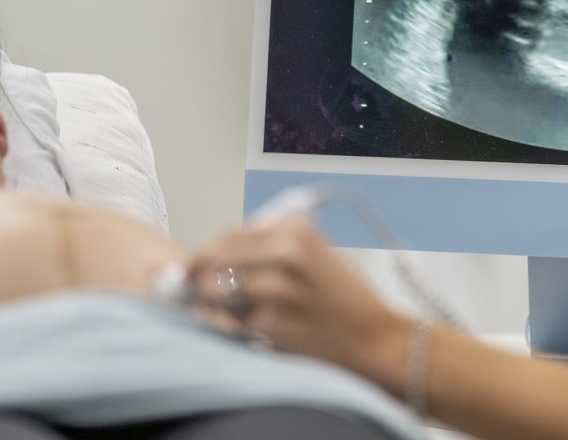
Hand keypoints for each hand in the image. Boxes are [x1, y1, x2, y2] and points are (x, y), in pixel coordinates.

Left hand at [187, 217, 412, 380]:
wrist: (373, 337)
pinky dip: (238, 325)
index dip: (205, 252)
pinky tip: (263, 327)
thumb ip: (270, 247)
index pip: (227, 234)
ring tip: (244, 310)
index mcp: (295, 230)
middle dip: (203, 277)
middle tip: (203, 291)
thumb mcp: (315, 254)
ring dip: (219, 303)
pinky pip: (233, 320)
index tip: (194, 266)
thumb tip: (215, 254)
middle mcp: (286, 252)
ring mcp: (277, 288)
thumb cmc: (344, 300)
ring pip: (217, 290)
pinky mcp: (271, 322)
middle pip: (215, 258)